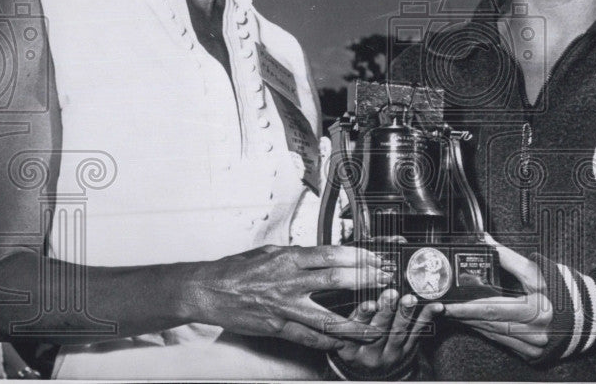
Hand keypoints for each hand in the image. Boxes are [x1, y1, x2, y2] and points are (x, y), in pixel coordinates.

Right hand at [183, 245, 393, 349]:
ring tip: (376, 325)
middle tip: (387, 282)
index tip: (377, 258)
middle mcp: (289, 281)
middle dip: (365, 281)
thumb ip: (298, 255)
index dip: (358, 256)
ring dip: (354, 322)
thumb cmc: (239, 269)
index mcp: (290, 258)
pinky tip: (343, 343)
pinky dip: (327, 341)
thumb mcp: (271, 252)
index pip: (332, 254)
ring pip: (326, 316)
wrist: (208, 290)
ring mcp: (284, 306)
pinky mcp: (277, 326)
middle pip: (336, 280)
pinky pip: (307, 337)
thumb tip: (323, 256)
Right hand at [336, 289, 442, 372]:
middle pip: (378, 332)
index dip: (363, 317)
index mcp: (351, 350)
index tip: (370, 304)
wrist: (373, 369)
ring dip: (405, 314)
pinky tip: (436, 307)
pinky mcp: (407, 352)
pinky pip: (418, 333)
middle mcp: (370, 355)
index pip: (355, 331)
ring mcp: (391, 355)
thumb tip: (365, 288)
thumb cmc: (357, 342)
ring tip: (409, 299)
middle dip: (386, 311)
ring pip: (398, 333)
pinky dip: (427, 318)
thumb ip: (355, 316)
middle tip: (391, 294)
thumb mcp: (348, 334)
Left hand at [443, 239, 551, 361]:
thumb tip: (485, 241)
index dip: (468, 306)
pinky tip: (473, 323)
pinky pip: (502, 342)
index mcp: (537, 308)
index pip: (493, 308)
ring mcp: (532, 345)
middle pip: (489, 323)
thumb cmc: (562, 288)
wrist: (585, 314)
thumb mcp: (538, 270)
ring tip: (454, 313)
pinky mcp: (531, 352)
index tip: (450, 302)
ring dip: (471, 324)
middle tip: (443, 308)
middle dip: (464, 316)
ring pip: (493, 334)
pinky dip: (485, 331)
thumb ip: (509, 257)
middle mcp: (534, 331)